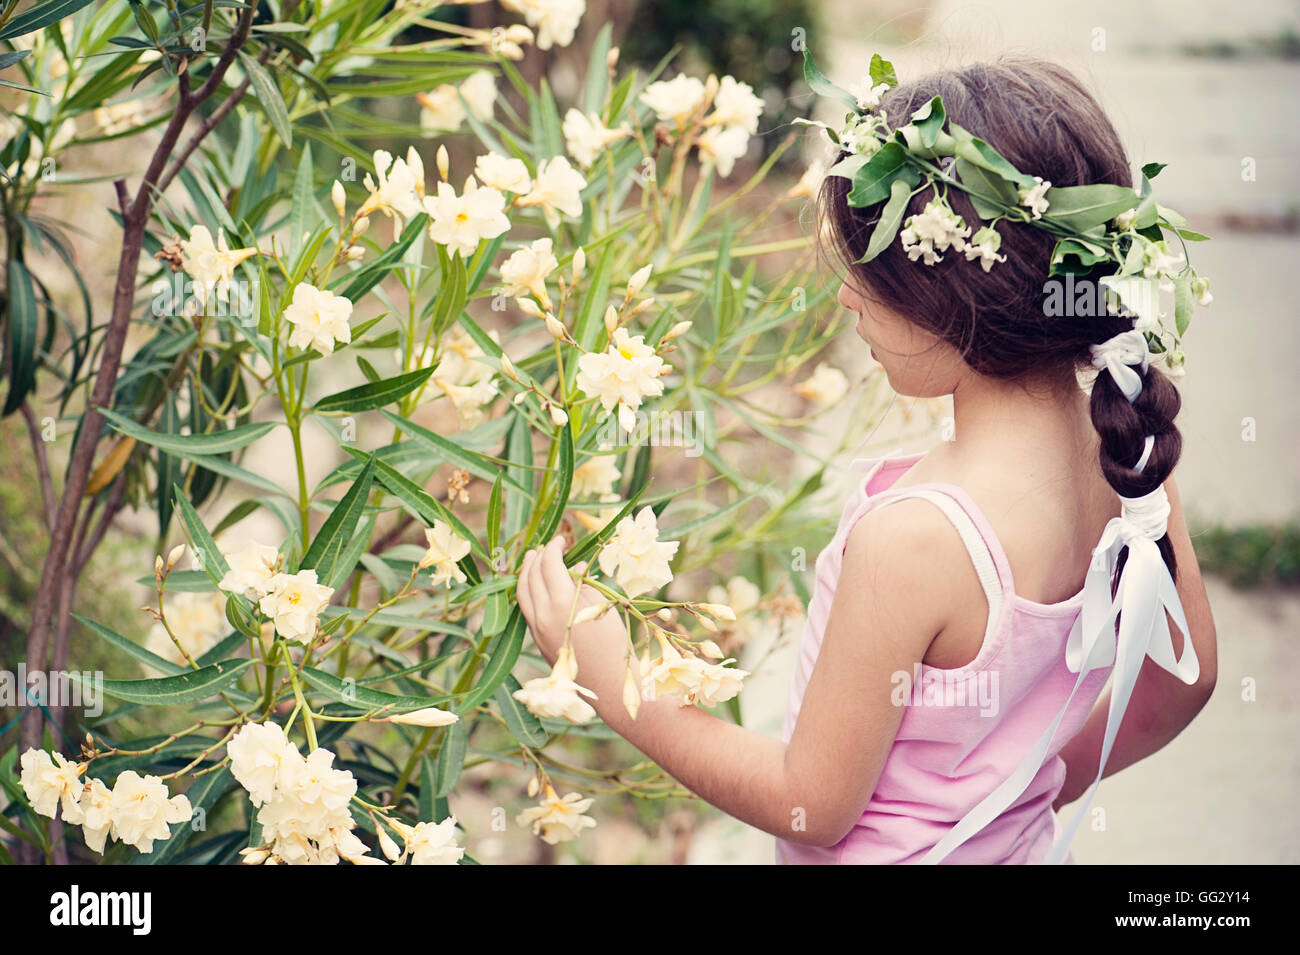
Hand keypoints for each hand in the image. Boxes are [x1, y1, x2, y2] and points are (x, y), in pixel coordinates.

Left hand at [515, 536, 610, 666]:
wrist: (606, 680)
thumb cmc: (612, 641)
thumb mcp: (600, 606)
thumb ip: (582, 584)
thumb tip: (574, 567)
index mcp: (562, 602)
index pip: (549, 564)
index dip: (554, 548)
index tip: (562, 540)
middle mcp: (543, 614)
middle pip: (532, 576)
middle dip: (538, 557)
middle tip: (547, 547)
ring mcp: (536, 628)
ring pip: (522, 592)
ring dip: (527, 572)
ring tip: (533, 558)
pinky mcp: (536, 638)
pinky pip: (526, 607)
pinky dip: (528, 590)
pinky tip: (536, 584)